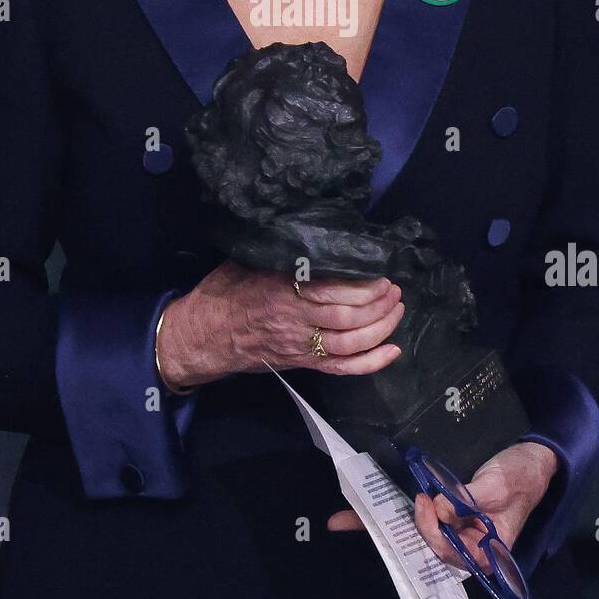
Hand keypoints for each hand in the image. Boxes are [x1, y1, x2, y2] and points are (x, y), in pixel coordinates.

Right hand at [157, 260, 403, 388]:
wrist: (202, 335)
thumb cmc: (225, 292)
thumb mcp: (249, 261)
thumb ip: (283, 254)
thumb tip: (313, 231)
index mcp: (283, 290)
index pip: (333, 290)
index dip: (363, 285)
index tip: (380, 273)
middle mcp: (295, 321)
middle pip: (348, 317)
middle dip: (379, 304)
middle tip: (394, 290)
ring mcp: (300, 346)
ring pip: (351, 343)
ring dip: (381, 328)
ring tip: (396, 310)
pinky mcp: (301, 363)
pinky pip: (341, 368)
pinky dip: (370, 362)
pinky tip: (392, 350)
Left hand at [327, 441, 559, 570]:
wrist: (532, 457)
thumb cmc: (521, 475)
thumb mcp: (499, 485)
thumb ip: (469, 500)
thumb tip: (438, 509)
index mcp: (485, 550)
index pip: (450, 553)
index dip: (432, 532)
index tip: (426, 502)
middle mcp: (464, 543)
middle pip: (424, 546)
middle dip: (391, 535)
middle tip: (366, 513)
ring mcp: (452, 527)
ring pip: (413, 532)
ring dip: (380, 525)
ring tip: (343, 520)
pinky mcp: (444, 510)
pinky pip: (416, 514)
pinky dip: (389, 511)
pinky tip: (360, 510)